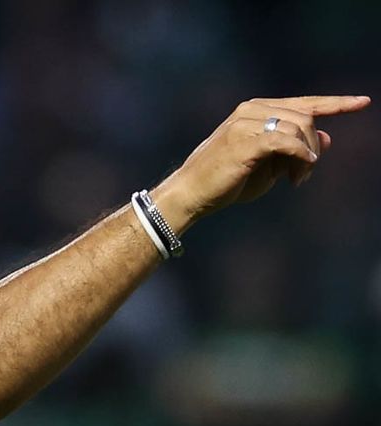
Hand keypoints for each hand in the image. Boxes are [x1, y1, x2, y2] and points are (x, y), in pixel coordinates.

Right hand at [153, 95, 370, 232]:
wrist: (191, 194)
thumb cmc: (226, 181)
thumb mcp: (269, 165)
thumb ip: (295, 150)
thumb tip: (327, 139)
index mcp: (256, 110)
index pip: (304, 103)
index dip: (336, 103)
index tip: (363, 102)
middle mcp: (251, 110)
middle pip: (306, 116)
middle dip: (314, 146)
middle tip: (304, 176)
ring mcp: (246, 123)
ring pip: (299, 129)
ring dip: (306, 157)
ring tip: (295, 179)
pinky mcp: (244, 141)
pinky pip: (285, 142)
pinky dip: (299, 156)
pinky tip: (298, 171)